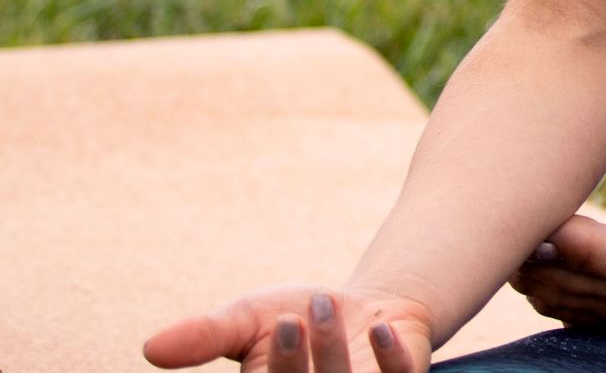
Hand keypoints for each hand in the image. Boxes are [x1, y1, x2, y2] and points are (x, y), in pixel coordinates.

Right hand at [143, 283, 433, 371]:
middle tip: (294, 318)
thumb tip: (150, 346)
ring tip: (321, 305)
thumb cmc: (299, 320)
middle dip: (294, 365)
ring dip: (331, 351)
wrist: (370, 309)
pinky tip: (381, 328)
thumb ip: (205, 336)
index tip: (273, 332)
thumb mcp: (249, 320)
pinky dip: (389, 358)